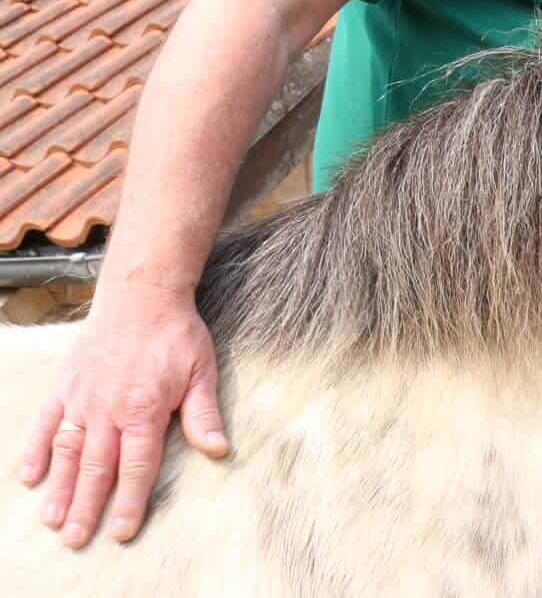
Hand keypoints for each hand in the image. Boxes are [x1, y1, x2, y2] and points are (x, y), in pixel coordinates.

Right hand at [17, 281, 227, 547]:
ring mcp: (82, 398)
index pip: (137, 467)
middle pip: (96, 468)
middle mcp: (108, 409)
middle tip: (76, 539)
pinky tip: (29, 476)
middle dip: (87, 507)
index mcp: (144, 410)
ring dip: (58, 487)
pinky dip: (36, 449)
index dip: (130, 503)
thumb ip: (203, 414)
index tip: (122, 532)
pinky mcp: (66, 386)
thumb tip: (218, 450)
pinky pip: (46, 422)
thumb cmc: (177, 334)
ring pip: (67, 452)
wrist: (142, 295)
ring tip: (52, 520)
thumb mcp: (202, 372)